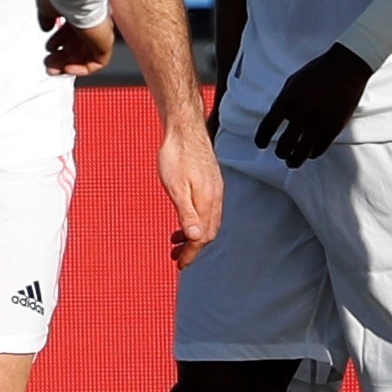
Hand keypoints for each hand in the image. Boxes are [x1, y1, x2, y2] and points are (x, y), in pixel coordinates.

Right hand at [39, 0, 114, 76]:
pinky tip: (67, 69)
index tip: (49, 49)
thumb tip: (46, 28)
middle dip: (61, 57)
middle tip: (49, 64)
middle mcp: (92, 23)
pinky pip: (97, 63)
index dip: (59, 42)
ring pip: (85, 56)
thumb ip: (46, 19)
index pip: (72, 32)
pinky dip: (82, 69)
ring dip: (68, 65)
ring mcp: (100, 33)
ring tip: (53, 69)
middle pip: (78, 47)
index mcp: (81, 12)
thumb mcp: (46, 7)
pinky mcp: (105, 43)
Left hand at [157, 102, 224, 265]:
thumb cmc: (176, 155)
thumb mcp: (176, 187)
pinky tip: (184, 218)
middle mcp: (215, 197)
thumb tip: (194, 238)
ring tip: (176, 240)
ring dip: (193, 235)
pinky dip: (196, 221)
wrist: (184, 127)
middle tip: (177, 257)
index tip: (180, 264)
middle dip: (193, 248)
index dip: (191, 253)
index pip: (202, 237)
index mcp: (207, 202)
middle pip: (208, 232)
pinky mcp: (211, 183)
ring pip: (208, 221)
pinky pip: (207, 210)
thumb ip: (186, 213)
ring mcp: (214, 189)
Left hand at [247, 44, 374, 166]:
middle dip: (280, 153)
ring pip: (302, 153)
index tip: (260, 144)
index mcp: (288, 100)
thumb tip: (279, 121)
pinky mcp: (335, 126)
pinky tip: (310, 153)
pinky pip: (320, 148)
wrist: (346, 67)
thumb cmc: (317, 72)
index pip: (267, 127)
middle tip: (280, 154)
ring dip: (294, 160)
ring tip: (292, 162)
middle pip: (285, 146)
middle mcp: (302, 113)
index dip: (261, 139)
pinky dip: (312, 153)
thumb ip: (284, 101)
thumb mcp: (293, 82)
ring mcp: (320, 121)